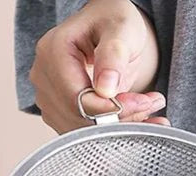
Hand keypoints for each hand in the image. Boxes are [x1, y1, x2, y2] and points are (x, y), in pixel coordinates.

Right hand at [30, 0, 166, 132]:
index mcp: (54, 51)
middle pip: (80, 118)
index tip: (142, 102)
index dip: (111, 109)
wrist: (109, 29)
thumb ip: (113, 55)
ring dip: (122, 127)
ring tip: (148, 108)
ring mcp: (50, 98)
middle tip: (151, 103)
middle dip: (121, 117)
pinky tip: (139, 119)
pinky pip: (87, 134)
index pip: (77, 97)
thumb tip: (105, 89)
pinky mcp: (61, 113)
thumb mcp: (121, 29)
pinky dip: (116, 131)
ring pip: (84, 132)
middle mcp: (45, 77)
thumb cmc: (113, 21)